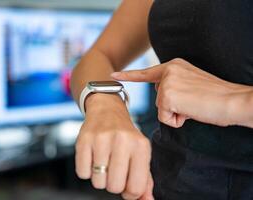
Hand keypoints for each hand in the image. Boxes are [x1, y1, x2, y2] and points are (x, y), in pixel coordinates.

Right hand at [75, 93, 153, 199]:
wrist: (107, 110)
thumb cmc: (125, 136)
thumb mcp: (140, 153)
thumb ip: (145, 180)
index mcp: (141, 146)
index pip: (136, 187)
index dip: (130, 192)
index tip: (127, 184)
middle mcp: (122, 140)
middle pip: (115, 187)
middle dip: (114, 184)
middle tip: (114, 171)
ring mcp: (101, 139)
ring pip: (98, 182)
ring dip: (100, 177)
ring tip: (103, 162)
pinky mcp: (83, 140)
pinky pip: (82, 173)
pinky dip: (86, 170)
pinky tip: (92, 157)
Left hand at [111, 58, 252, 127]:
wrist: (233, 101)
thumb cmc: (215, 97)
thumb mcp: (191, 83)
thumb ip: (174, 85)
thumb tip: (163, 97)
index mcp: (174, 65)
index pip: (147, 73)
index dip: (129, 75)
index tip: (113, 75)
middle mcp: (169, 70)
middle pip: (158, 98)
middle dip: (172, 106)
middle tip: (193, 102)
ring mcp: (167, 82)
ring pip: (161, 109)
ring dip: (176, 113)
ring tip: (194, 106)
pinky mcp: (168, 96)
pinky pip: (165, 118)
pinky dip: (177, 120)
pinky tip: (192, 112)